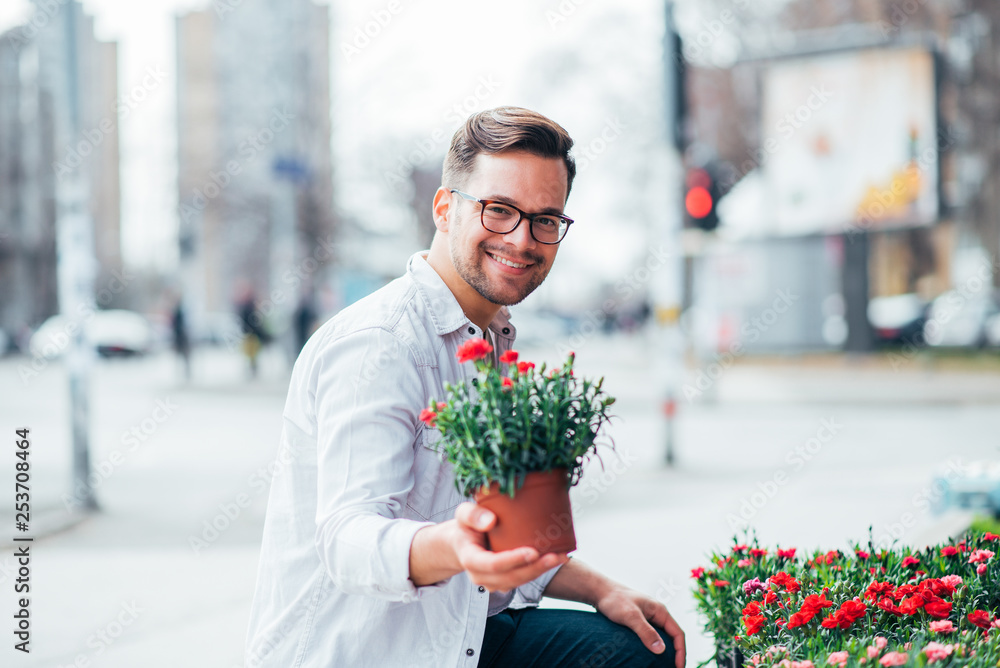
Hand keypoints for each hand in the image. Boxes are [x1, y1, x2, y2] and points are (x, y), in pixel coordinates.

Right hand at [450, 502, 568, 592]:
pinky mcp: (503, 582)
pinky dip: (539, 570)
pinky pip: (522, 579)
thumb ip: (472, 515)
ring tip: (562, 557)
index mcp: (470, 559)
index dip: (513, 560)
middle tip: (556, 556)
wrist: (461, 543)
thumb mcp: (463, 514)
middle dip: (535, 569)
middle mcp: (480, 576)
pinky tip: (556, 559)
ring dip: (541, 571)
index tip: (533, 552)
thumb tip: (491, 521)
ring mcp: (492, 582)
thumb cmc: (465, 526)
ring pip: (519, 581)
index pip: (492, 564)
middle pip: (510, 577)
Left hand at [595, 586, 685, 667]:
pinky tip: (650, 657)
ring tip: (664, 666)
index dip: (681, 652)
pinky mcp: (640, 622)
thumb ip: (645, 631)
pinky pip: (652, 637)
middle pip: (672, 637)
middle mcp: (657, 614)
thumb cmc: (614, 600)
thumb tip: (661, 650)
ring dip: (665, 652)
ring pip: (662, 637)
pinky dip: (654, 647)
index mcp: (660, 611)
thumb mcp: (630, 616)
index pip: (678, 634)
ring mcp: (649, 618)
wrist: (600, 592)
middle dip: (676, 654)